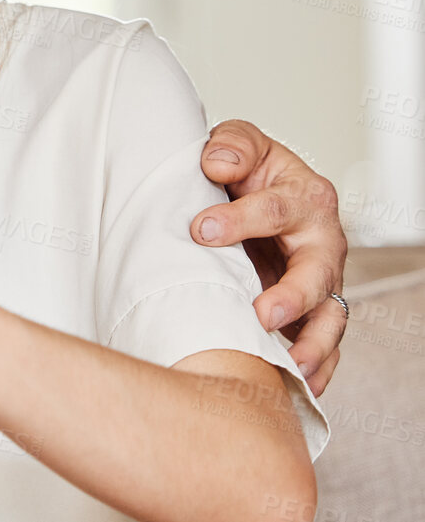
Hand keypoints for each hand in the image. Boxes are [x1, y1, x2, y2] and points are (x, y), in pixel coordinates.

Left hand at [189, 119, 347, 393]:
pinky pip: (323, 344)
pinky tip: (302, 387)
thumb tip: (218, 163)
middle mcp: (321, 242)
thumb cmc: (246, 172)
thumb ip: (232, 146)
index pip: (275, 209)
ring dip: (312, 341)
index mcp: (304, 196)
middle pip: (317, 272)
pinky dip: (318, 367)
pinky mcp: (312, 312)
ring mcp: (321, 281)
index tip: (201, 231)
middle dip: (293, 295)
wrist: (250, 193)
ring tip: (290, 362)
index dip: (239, 220)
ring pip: (329, 316)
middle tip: (263, 313)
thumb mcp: (240, 144)